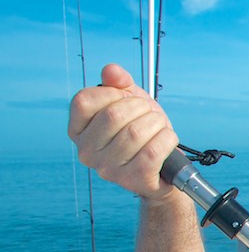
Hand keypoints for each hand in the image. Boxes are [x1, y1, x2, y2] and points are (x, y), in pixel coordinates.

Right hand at [68, 63, 178, 201]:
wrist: (164, 167)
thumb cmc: (143, 132)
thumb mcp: (129, 101)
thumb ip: (118, 82)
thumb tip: (112, 71)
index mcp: (78, 130)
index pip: (84, 100)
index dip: (113, 93)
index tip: (127, 100)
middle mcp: (87, 152)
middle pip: (114, 115)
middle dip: (142, 107)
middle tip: (150, 114)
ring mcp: (108, 169)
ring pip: (136, 132)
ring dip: (157, 123)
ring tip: (160, 127)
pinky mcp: (133, 180)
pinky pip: (153, 151)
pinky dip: (167, 139)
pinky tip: (167, 139)